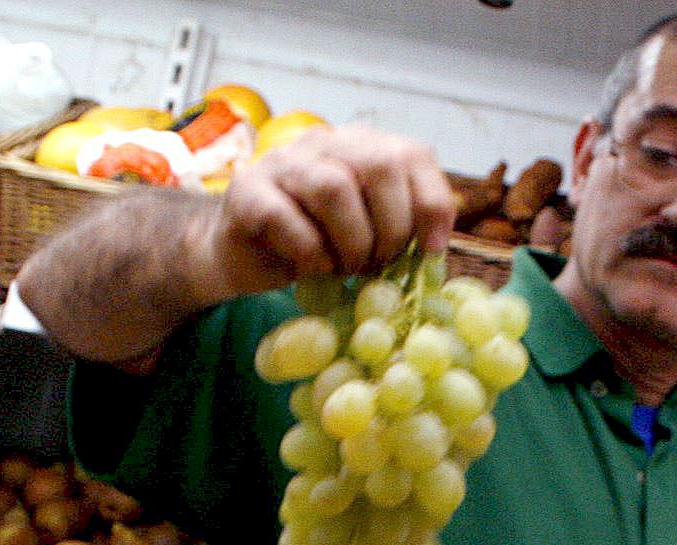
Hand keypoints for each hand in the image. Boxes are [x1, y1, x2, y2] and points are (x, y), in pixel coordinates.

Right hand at [197, 125, 456, 297]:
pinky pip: (287, 218)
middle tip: (381, 264)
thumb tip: (436, 248)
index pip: (411, 155)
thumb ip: (398, 228)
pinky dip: (311, 254)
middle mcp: (323, 142)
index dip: (431, 204)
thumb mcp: (364, 234)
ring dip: (351, 242)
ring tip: (348, 268)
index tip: (432, 251)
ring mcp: (282, 162)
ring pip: (333, 188)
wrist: (240, 256)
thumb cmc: (311, 245)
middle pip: (378, 165)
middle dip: (391, 226)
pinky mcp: (246, 191)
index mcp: (359, 146)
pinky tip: (314, 270)